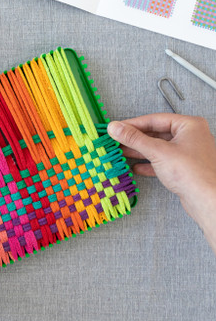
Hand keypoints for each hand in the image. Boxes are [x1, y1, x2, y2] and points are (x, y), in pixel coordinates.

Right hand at [107, 114, 215, 253]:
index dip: (132, 124)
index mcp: (189, 125)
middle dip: (135, 139)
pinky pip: (162, 161)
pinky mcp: (185, 168)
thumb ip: (133, 138)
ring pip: (158, 148)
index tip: (116, 128)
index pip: (154, 119)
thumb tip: (114, 127)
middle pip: (156, 133)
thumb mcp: (157, 151)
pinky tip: (136, 168)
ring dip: (139, 151)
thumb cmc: (191, 173)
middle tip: (117, 140)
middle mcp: (190, 136)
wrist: (208, 201)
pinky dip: (149, 164)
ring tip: (122, 152)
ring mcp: (188, 152)